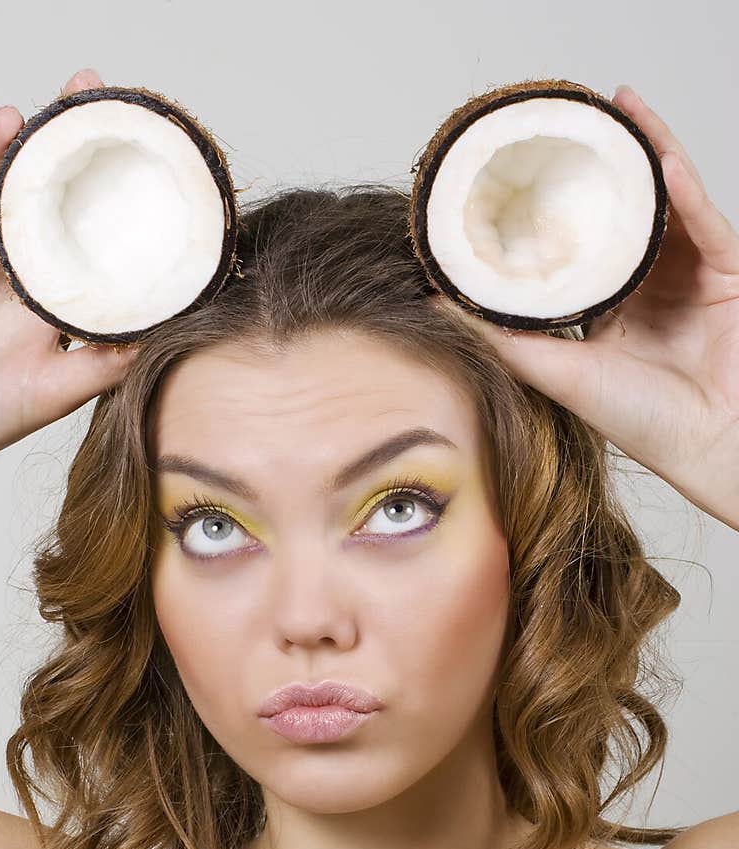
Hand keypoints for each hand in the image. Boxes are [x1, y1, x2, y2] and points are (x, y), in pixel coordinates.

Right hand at [0, 68, 138, 513]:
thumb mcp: (64, 390)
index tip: (137, 142)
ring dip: (1, 155)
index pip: (82, 218)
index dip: (105, 180)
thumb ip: (106, 361)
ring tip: (18, 121)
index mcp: (49, 284)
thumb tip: (164, 334)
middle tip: (86, 89)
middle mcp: (13, 261)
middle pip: (38, 185)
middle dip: (58, 138)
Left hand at [474, 85, 738, 532]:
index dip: (556, 208)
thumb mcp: (557, 373)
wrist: (712, 445)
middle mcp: (650, 286)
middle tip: (573, 117)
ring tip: (619, 107)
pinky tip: (660, 158)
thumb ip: (501, 338)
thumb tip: (435, 304)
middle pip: (624, 211)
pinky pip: (703, 221)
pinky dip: (683, 191)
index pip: (580, 245)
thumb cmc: (646, 423)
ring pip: (665, 201)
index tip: (520, 171)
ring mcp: (691, 274)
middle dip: (603, 164)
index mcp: (611, 310)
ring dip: (646, 152)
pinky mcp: (727, 271)